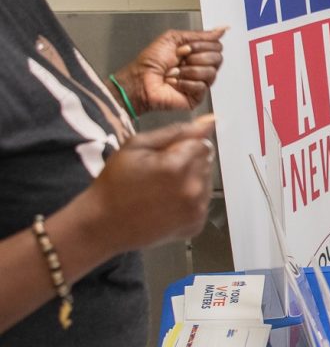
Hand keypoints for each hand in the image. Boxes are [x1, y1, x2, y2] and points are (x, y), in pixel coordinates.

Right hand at [84, 115, 216, 253]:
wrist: (102, 225)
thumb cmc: (115, 183)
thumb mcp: (137, 145)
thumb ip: (177, 131)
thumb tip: (210, 121)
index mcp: (178, 166)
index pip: (203, 143)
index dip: (182, 147)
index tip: (162, 157)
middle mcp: (192, 189)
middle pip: (206, 161)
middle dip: (187, 162)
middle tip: (158, 175)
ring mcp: (196, 210)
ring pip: (206, 181)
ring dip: (190, 180)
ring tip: (161, 190)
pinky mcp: (196, 224)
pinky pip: (202, 201)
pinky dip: (190, 200)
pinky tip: (167, 203)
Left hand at [114, 27, 225, 114]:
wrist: (141, 79)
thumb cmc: (150, 61)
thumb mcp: (174, 38)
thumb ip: (200, 35)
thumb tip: (221, 29)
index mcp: (197, 52)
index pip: (217, 46)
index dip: (202, 45)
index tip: (186, 47)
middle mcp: (201, 67)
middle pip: (218, 59)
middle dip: (196, 57)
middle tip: (181, 60)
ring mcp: (200, 82)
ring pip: (211, 73)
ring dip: (189, 71)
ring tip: (175, 73)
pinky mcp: (197, 96)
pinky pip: (202, 87)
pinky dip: (185, 83)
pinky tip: (175, 83)